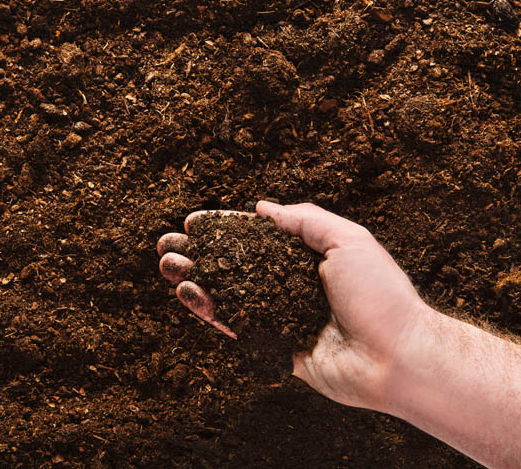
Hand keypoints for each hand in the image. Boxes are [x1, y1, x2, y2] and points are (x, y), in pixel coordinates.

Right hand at [157, 201, 431, 410]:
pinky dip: (209, 310)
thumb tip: (261, 208)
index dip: (223, 230)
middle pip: (233, 265)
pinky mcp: (274, 346)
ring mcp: (279, 315)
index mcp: (306, 258)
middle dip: (199, 254)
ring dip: (195, 279)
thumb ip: (304, 220)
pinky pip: (236, 325)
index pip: (255, 239)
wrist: (397, 356)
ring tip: (167, 267)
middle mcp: (288, 284)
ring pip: (228, 294)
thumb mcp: (348, 240)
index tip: (194, 222)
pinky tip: (188, 293)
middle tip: (167, 245)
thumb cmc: (379, 295)